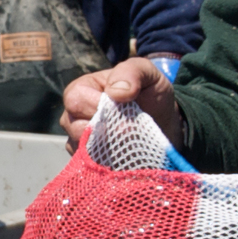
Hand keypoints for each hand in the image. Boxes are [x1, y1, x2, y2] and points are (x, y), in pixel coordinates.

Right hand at [62, 58, 182, 150]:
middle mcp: (75, 115)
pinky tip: (125, 152)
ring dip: (108, 146)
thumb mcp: (147, 73)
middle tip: (129, 127)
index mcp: (83, 89)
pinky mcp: (88, 160)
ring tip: (129, 138)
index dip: (96, 105)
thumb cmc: (151, 94)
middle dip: (103, 129)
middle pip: (73, 126)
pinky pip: (89, 165)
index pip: (75, 99)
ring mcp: (79, 139)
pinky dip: (109, 161)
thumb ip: (131, 72)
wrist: (164, 123)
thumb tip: (116, 92)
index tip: (122, 107)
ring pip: (81, 148)